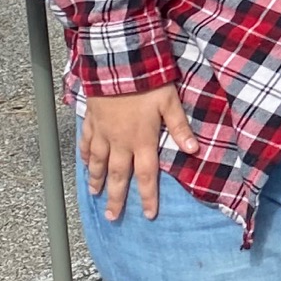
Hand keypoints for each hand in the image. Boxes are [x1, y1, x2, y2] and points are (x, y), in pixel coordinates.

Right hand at [80, 86, 195, 221]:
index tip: (147, 214)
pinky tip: (85, 163)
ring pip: (99, 162)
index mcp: (142, 140)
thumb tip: (194, 150)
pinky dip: (85, 155)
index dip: (147, 196)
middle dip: (116, 198)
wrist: (117, 63)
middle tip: (112, 217)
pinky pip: (87, 142)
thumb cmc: (148, 82)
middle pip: (118, 175)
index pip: (146, 175)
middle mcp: (120, 141)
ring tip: (95, 194)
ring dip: (97, 180)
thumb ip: (179, 128)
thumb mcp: (170, 103)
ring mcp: (103, 132)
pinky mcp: (92, 119)